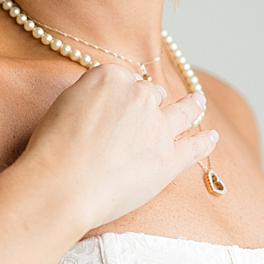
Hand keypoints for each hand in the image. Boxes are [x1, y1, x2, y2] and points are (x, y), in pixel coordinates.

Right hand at [19, 64, 215, 231]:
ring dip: (192, 105)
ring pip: (183, 111)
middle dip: (149, 101)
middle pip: (151, 93)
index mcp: (110, 77)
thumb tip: (104, 99)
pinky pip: (195, 146)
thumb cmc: (52, 149)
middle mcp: (139, 96)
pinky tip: (211, 136)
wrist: (62, 186)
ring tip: (198, 101)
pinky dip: (205, 141)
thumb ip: (89, 95)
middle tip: (145, 112)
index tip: (115, 103)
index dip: (120, 92)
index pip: (123, 78)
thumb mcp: (62, 105)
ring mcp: (158, 127)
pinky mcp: (170, 159)